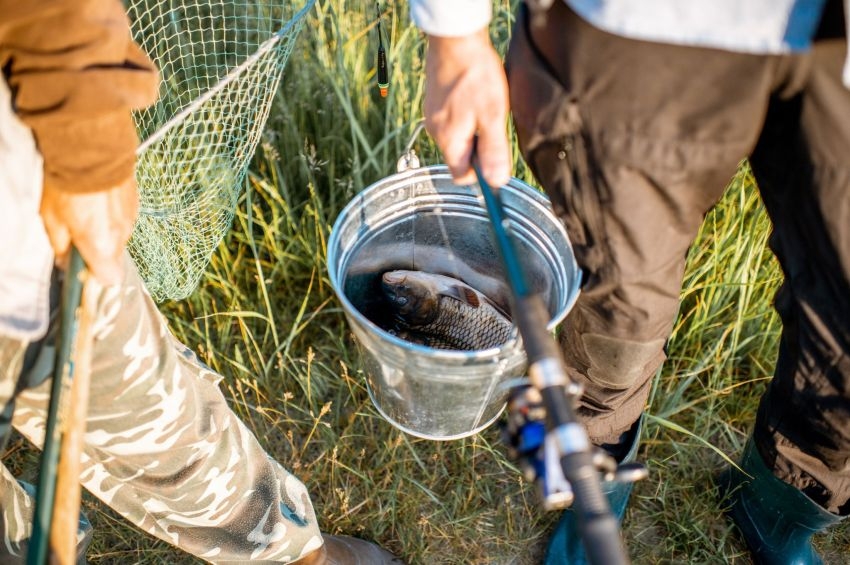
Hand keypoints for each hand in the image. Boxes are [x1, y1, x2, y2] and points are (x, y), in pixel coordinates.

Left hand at [39, 176, 138, 284]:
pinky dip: (112, 215)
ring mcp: (131, 219)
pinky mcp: (135, 203)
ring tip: (87, 211)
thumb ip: (60, 245)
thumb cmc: (69, 185)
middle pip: (113, 256)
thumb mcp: (51, 218)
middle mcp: (121, 236)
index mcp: (101, 246)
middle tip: (78, 233)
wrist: (93, 151)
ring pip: (118, 237)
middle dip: (97, 250)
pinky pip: (124, 219)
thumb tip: (63, 259)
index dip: (95, 275)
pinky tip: (99, 200)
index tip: (81, 264)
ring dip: (105, 231)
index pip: (110, 279)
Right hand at [424, 29, 510, 186]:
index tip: (495, 156)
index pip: (462, 176)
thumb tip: (496, 181)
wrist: (455, 39)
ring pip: (457, 136)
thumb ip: (494, 151)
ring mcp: (433, 115)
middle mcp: (436, 132)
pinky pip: (452, 119)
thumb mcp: (493, 116)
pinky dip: (466, 113)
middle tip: (494, 122)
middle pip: (460, 155)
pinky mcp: (435, 101)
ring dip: (474, 128)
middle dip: (479, 146)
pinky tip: (475, 94)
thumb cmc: (475, 75)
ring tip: (485, 105)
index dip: (481, 172)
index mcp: (449, 141)